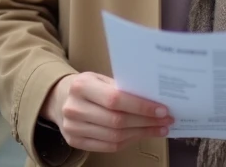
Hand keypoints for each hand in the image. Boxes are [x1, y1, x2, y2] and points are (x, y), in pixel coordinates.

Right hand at [42, 72, 174, 152]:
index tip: (162, 109)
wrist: (59, 98)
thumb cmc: (87, 86)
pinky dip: (129, 141)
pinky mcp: (75, 142)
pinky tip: (141, 134)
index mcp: (81, 86)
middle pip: (117, 121)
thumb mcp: (99, 78)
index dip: (141, 107)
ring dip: (141, 134)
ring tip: (159, 129)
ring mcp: (73, 128)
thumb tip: (154, 99)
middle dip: (146, 122)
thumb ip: (121, 88)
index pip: (115, 100)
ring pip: (115, 137)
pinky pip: (108, 146)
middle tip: (166, 120)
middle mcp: (74, 108)